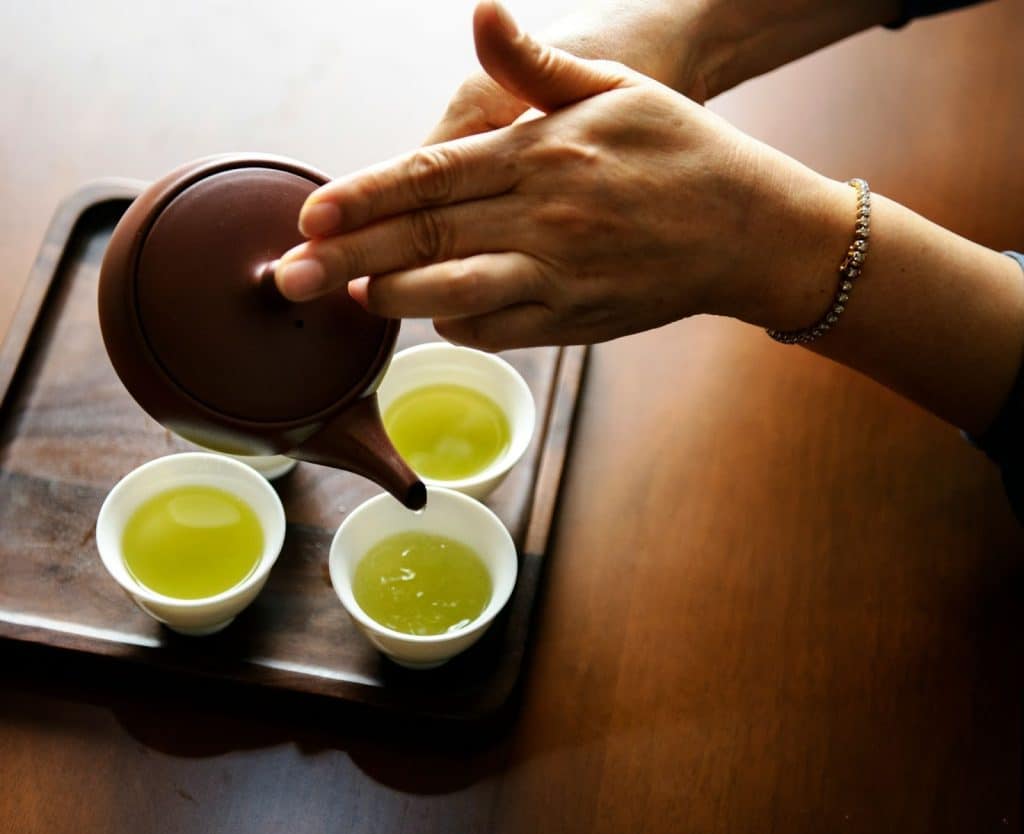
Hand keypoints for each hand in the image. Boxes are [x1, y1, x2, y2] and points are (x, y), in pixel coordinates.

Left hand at [275, 1, 851, 349]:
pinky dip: (453, 323)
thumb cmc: (680, 150)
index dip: (364, 198)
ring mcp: (557, 275)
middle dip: (348, 260)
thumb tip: (481, 13)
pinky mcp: (573, 319)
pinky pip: (496, 329)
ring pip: (452, 293)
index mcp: (542, 153)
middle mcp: (543, 217)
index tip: (312, 213)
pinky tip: (427, 313)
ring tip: (348, 297)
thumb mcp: (613, 87)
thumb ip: (534, 65)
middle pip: (424, 241)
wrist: (749, 229)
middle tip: (290, 277)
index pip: (430, 176)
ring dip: (392, 298)